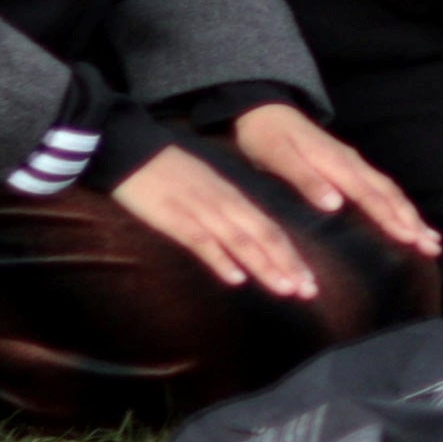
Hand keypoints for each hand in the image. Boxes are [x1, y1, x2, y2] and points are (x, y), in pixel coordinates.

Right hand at [106, 143, 316, 300]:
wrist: (134, 150)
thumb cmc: (169, 173)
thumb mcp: (207, 189)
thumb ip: (226, 213)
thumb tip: (245, 240)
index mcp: (233, 197)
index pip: (270, 229)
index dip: (292, 256)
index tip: (308, 281)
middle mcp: (225, 204)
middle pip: (264, 236)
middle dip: (288, 265)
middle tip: (309, 291)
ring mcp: (201, 210)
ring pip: (240, 241)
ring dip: (264, 266)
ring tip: (285, 288)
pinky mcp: (175, 217)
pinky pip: (202, 241)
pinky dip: (221, 259)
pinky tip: (236, 279)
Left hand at [231, 100, 440, 262]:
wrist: (265, 110)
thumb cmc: (266, 138)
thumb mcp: (278, 157)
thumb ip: (306, 180)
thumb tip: (334, 205)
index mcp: (336, 163)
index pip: (370, 195)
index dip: (390, 218)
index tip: (410, 239)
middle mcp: (352, 163)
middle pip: (389, 195)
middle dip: (412, 222)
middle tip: (433, 247)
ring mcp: (354, 163)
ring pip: (390, 192)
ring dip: (411, 216)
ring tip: (431, 239)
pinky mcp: (351, 166)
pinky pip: (382, 189)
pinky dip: (399, 206)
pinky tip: (407, 219)